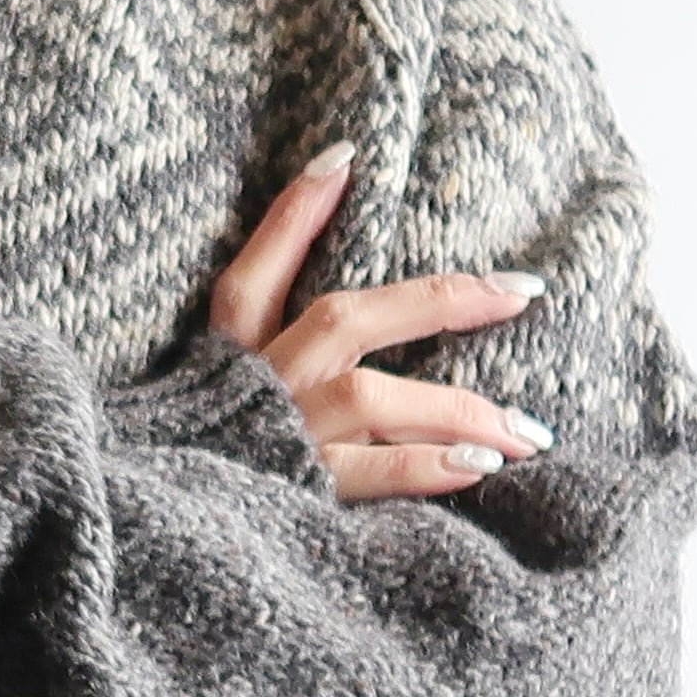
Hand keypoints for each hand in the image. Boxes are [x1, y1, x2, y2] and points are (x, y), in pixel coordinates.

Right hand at [209, 142, 554, 501]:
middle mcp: (258, 389)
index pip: (253, 272)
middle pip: (344, 323)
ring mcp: (281, 440)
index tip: (347, 158)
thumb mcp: (224, 363)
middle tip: (522, 294)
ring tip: (528, 432)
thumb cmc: (210, 446)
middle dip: (438, 302)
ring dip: (455, 408)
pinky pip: (371, 474)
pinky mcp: (298, 496)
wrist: (167, 538)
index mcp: (229, 356)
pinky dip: (425, 465)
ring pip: (371, 399)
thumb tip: (337, 160)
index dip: (294, 212)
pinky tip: (479, 465)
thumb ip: (276, 266)